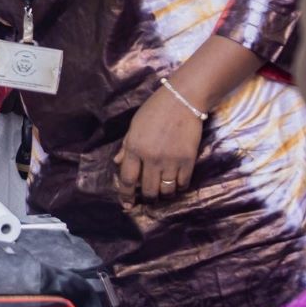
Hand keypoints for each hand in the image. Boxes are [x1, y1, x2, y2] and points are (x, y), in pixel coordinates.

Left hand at [115, 86, 204, 203]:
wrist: (182, 101)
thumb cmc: (154, 111)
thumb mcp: (134, 126)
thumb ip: (126, 146)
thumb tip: (117, 162)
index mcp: (134, 148)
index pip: (127, 179)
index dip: (125, 195)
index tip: (126, 205)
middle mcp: (151, 158)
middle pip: (147, 189)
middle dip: (147, 197)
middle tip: (148, 198)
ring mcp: (171, 161)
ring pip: (166, 190)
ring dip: (164, 194)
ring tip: (163, 192)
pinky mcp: (188, 161)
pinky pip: (182, 183)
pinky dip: (179, 187)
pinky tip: (176, 184)